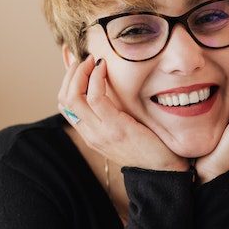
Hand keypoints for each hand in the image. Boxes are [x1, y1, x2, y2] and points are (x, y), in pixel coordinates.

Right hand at [58, 55, 188, 171]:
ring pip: (74, 97)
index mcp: (90, 134)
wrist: (164, 169)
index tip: (78, 64)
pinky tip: (104, 68)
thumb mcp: (124, 127)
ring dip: (81, 72)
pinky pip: (95, 97)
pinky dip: (96, 78)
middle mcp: (90, 134)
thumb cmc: (149, 145)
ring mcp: (100, 132)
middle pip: (64, 99)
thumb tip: (108, 86)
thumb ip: (113, 111)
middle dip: (70, 74)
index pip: (65, 105)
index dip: (67, 81)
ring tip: (93, 60)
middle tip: (84, 59)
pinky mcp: (115, 127)